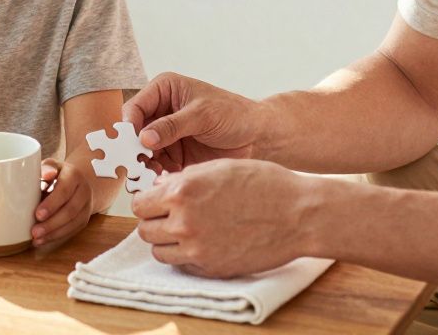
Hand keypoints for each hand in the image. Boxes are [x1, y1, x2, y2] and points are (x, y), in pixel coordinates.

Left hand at [32, 159, 93, 246]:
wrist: (77, 181)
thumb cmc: (57, 174)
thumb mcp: (52, 166)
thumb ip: (47, 168)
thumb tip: (46, 174)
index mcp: (74, 175)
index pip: (64, 191)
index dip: (52, 204)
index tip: (38, 214)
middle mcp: (84, 191)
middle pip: (70, 210)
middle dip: (52, 223)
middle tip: (35, 231)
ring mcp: (86, 206)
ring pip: (73, 223)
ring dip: (54, 233)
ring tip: (36, 239)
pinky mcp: (84, 219)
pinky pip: (72, 231)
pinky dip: (56, 237)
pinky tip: (42, 241)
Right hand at [123, 72, 258, 172]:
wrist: (257, 136)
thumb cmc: (233, 114)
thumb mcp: (202, 115)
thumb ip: (172, 126)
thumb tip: (143, 138)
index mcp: (164, 90)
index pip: (135, 108)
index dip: (129, 126)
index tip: (131, 145)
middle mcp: (160, 112)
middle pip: (135, 133)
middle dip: (134, 150)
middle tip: (136, 167)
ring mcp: (166, 135)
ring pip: (143, 153)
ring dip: (144, 166)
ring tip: (151, 177)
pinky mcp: (173, 155)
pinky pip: (157, 166)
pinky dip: (157, 175)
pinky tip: (162, 182)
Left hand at [133, 159, 312, 277]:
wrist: (298, 215)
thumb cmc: (263, 183)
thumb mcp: (219, 167)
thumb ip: (184, 178)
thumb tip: (159, 188)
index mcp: (182, 191)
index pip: (139, 204)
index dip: (147, 201)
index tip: (156, 201)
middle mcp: (184, 222)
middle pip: (145, 230)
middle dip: (154, 221)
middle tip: (171, 215)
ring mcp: (197, 249)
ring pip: (159, 251)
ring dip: (167, 241)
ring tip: (188, 229)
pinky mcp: (211, 268)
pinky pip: (182, 265)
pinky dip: (185, 256)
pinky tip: (204, 241)